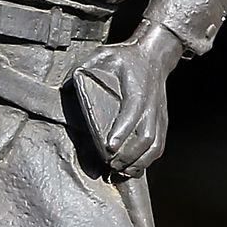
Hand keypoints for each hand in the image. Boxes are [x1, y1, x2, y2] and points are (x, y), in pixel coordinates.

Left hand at [78, 23, 182, 177]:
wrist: (154, 55)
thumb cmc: (126, 57)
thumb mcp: (104, 55)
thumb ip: (85, 69)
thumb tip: (65, 87)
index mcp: (137, 89)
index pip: (132, 113)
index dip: (122, 131)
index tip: (109, 147)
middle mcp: (152, 105)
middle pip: (146, 137)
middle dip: (129, 155)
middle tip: (110, 164)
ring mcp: (159, 115)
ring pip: (155, 145)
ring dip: (139, 162)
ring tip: (120, 171)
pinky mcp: (162, 121)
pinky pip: (159, 145)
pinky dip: (148, 160)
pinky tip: (133, 168)